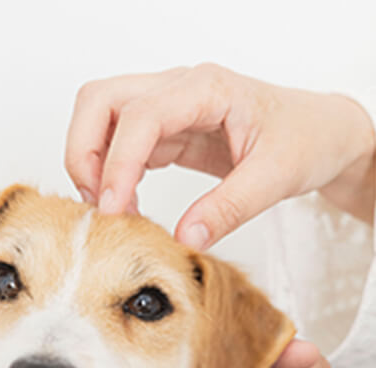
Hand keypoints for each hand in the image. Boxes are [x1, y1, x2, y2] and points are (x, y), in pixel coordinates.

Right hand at [65, 65, 374, 247]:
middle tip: (99, 206)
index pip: (139, 116)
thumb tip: (183, 239)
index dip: (117, 164)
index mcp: (207, 89)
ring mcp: (169, 107)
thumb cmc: (305, 140)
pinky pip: (119, 143)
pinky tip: (128, 205)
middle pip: (99, 101)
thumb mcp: (275, 177)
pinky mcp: (166, 131)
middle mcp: (179, 89)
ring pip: (100, 118)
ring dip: (92, 163)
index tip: (114, 210)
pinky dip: (111, 173)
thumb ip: (228, 209)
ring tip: (113, 210)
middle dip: (85, 153)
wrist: (320, 133)